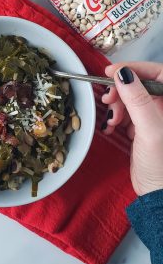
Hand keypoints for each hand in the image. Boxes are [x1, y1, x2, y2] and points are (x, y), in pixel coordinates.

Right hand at [101, 62, 162, 195]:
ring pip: (130, 98)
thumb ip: (138, 100)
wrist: (158, 195)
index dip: (135, 69)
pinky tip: (111, 127)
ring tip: (111, 120)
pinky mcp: (143, 128)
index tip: (111, 72)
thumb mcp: (150, 130)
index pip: (158, 73)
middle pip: (140, 85)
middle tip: (107, 99)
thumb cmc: (162, 166)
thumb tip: (123, 74)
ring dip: (116, 106)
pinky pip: (126, 113)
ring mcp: (154, 118)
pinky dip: (116, 117)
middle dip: (121, 91)